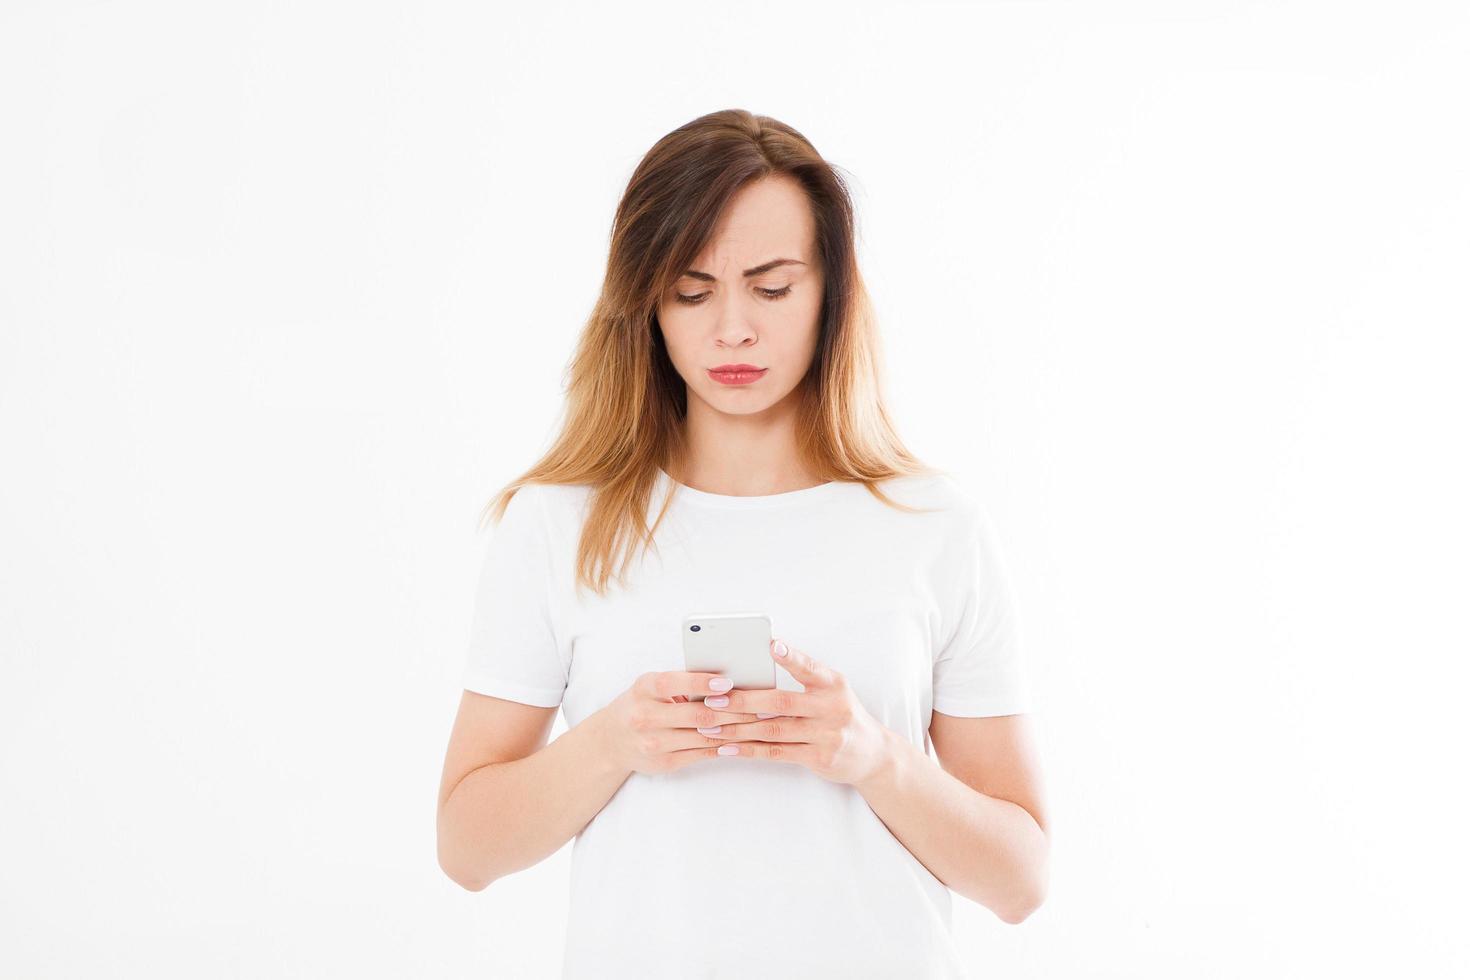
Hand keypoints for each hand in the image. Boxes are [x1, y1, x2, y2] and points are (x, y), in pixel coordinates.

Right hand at [599, 669, 768, 775]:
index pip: (673, 683)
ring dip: (735, 730)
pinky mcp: (664, 762)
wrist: (611, 741)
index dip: (701, 683)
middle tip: (761, 705)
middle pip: (695, 715)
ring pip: (703, 736)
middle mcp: (645, 716)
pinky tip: (742, 739)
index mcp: (644, 689)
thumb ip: (680, 683)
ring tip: (759, 722)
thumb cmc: (641, 704)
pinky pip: (701, 753)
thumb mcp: (651, 686)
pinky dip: (724, 745)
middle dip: (732, 710)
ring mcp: (654, 743)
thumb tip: (724, 679)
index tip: (727, 681)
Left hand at [696, 637, 894, 785]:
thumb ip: (803, 681)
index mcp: (833, 684)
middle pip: (781, 703)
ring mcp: (827, 735)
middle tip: (714, 699)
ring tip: (711, 726)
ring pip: (774, 730)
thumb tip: (756, 674)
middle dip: (744, 701)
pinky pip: (777, 753)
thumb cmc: (841, 715)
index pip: (809, 667)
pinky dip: (749, 750)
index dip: (790, 657)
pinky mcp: (820, 758)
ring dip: (738, 729)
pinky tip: (728, 748)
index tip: (771, 645)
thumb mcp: (832, 691)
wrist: (873, 754)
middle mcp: (832, 708)